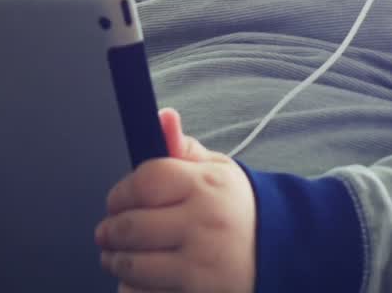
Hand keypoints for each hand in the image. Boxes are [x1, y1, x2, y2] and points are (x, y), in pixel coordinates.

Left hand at [94, 108, 256, 292]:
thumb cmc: (240, 211)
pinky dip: (135, 290)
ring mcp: (202, 265)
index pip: (145, 182)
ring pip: (132, 266)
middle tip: (108, 233)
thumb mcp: (219, 172)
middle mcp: (204, 225)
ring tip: (120, 257)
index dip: (120, 193)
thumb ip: (182, 148)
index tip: (116, 201)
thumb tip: (162, 116)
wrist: (283, 255)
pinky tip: (146, 281)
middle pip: (130, 227)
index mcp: (207, 186)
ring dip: (117, 263)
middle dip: (109, 232)